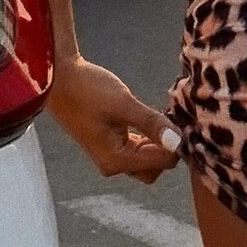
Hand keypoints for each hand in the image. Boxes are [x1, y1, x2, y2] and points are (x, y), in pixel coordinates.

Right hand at [49, 56, 181, 184]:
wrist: (61, 79)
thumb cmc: (89, 91)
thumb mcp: (124, 105)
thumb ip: (152, 124)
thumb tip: (178, 143)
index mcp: (117, 161)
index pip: (162, 162)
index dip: (178, 143)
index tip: (185, 119)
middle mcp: (114, 164)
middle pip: (156, 166)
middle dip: (170, 145)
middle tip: (177, 117)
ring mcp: (112, 154)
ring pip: (149, 157)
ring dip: (161, 140)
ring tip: (168, 113)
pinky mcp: (113, 142)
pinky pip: (139, 147)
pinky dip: (151, 135)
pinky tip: (156, 116)